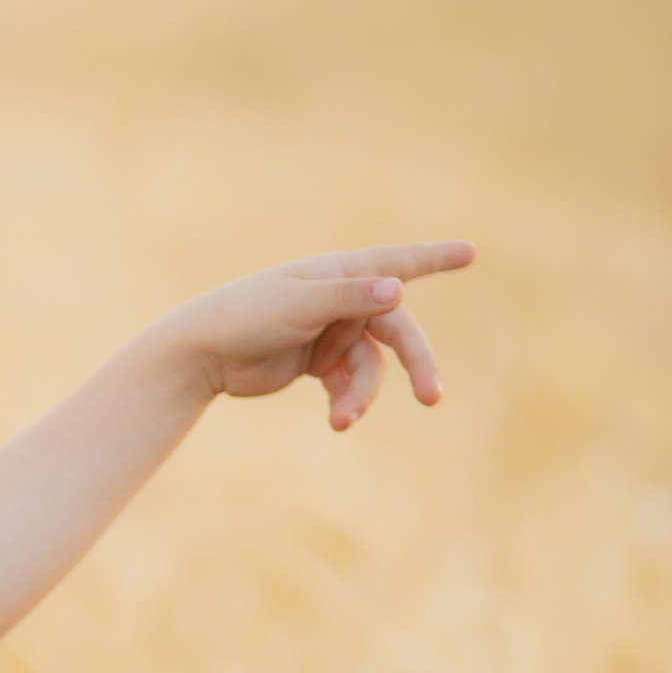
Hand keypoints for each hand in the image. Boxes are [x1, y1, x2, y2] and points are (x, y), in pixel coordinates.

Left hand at [157, 240, 475, 429]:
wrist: (200, 354)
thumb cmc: (244, 317)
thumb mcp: (297, 306)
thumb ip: (348, 298)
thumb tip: (397, 289)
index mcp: (338, 273)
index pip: (397, 262)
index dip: (435, 258)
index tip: (471, 252)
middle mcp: (340, 299)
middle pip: (397, 330)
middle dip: (415, 363)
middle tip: (431, 396)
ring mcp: (330, 331)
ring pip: (371, 366)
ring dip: (362, 395)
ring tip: (342, 420)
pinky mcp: (317, 362)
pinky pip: (348, 383)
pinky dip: (346, 401)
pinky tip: (337, 419)